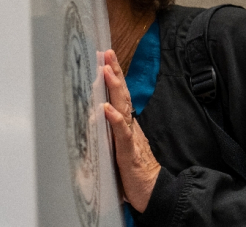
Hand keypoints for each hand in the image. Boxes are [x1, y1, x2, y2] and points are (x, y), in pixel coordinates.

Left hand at [103, 49, 160, 212]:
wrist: (153, 193)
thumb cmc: (134, 171)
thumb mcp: (117, 147)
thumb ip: (108, 133)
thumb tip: (92, 118)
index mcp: (126, 125)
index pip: (120, 96)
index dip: (114, 77)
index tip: (105, 58)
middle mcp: (130, 126)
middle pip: (123, 95)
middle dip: (115, 73)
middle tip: (106, 53)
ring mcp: (130, 138)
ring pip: (123, 108)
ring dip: (115, 88)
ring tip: (106, 70)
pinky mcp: (128, 153)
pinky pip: (121, 133)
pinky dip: (114, 120)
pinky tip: (106, 108)